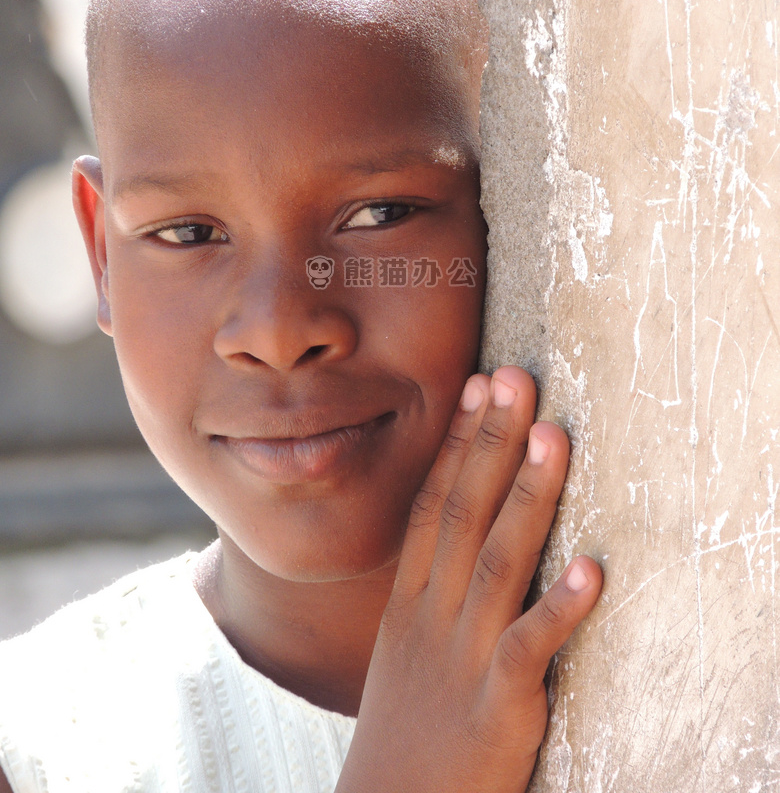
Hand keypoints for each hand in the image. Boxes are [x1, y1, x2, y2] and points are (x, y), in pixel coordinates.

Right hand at [337, 366, 601, 792]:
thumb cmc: (407, 726)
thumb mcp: (405, 647)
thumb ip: (432, 588)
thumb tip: (461, 530)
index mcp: (410, 600)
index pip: (433, 503)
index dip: (456, 443)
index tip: (476, 387)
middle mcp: (433, 615)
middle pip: (463, 513)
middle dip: (490, 443)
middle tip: (514, 380)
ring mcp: (464, 656)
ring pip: (499, 561)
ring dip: (527, 497)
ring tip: (553, 438)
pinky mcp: (498, 704)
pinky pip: (531, 647)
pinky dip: (561, 606)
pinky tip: (592, 568)